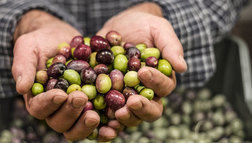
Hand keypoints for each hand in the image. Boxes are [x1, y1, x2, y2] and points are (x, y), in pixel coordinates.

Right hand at [11, 10, 117, 140]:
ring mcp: (74, 109)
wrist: (62, 38)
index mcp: (38, 98)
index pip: (39, 108)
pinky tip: (113, 126)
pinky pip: (97, 122)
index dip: (49, 104)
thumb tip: (21, 87)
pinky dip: (104, 127)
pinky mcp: (92, 105)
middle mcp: (55, 108)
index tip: (60, 94)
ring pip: (77, 127)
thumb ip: (23, 66)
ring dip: (85, 124)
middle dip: (70, 112)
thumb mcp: (28, 47)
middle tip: (81, 98)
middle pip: (59, 122)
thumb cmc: (41, 42)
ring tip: (95, 114)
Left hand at [97, 2, 186, 125]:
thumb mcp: (158, 29)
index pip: (164, 87)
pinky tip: (99, 117)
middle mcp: (146, 92)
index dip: (155, 82)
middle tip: (131, 103)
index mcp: (161, 79)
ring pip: (131, 115)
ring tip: (116, 112)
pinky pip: (108, 112)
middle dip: (142, 108)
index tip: (143, 72)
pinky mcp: (108, 96)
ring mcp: (127, 96)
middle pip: (151, 109)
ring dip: (125, 117)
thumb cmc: (144, 26)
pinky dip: (105, 118)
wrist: (120, 26)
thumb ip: (170, 46)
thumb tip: (182, 67)